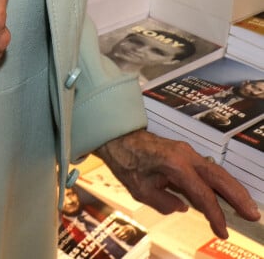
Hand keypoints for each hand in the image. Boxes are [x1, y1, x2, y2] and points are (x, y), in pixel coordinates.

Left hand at [95, 129, 260, 238]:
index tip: (222, 231)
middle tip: (253, 215)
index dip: (214, 214)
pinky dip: (220, 182)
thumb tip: (182, 207)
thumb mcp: (141, 190)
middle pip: (218, 177)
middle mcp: (186, 155)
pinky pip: (206, 169)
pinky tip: (227, 195)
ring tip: (248, 207)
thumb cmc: (127, 162)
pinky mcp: (184, 153)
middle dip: (237, 196)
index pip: (202, 193)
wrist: (118, 137)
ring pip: (216, 171)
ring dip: (233, 188)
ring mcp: (186, 152)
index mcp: (176, 165)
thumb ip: (164, 202)